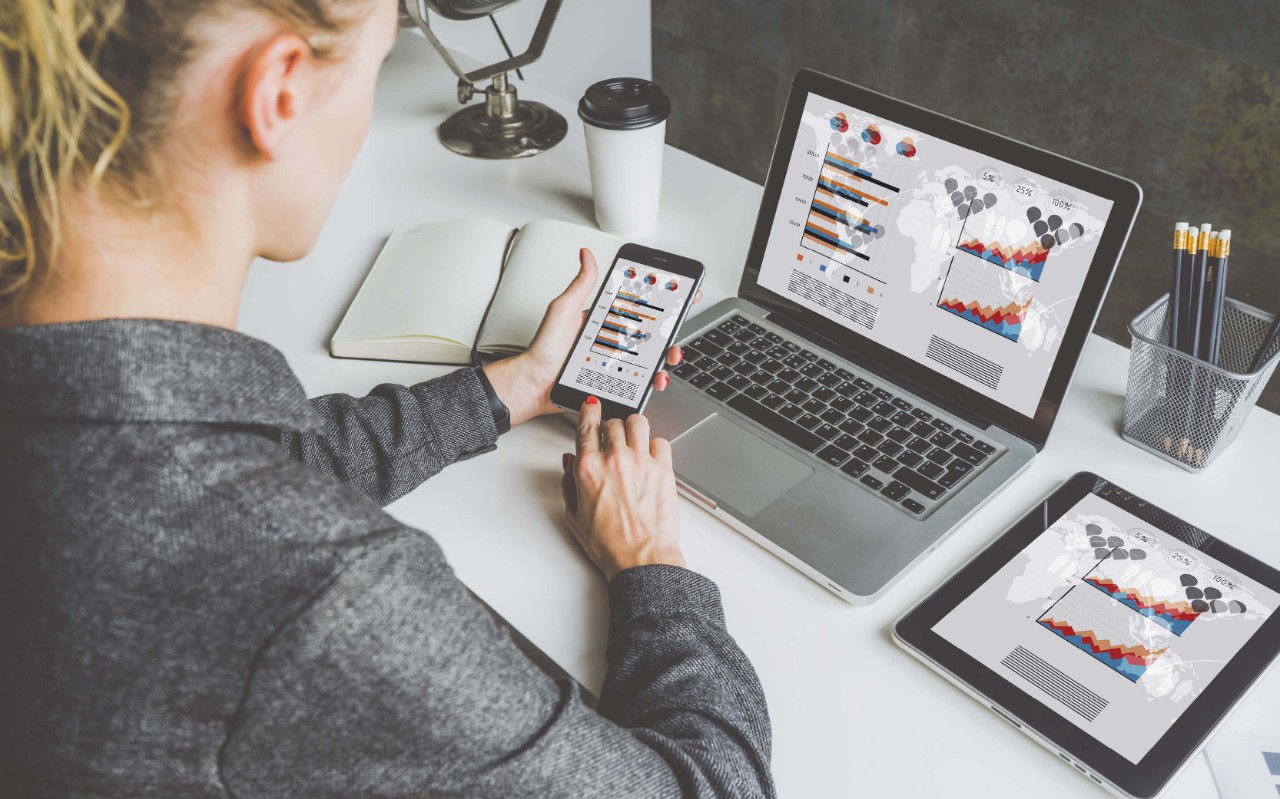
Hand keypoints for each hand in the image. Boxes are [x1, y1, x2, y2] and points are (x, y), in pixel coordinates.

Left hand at [482, 248, 700, 425]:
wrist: (535, 382)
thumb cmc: (545, 348)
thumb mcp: (564, 308)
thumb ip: (581, 284)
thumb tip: (586, 255)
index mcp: (604, 319)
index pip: (639, 305)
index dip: (662, 299)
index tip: (680, 292)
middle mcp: (613, 339)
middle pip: (652, 331)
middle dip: (672, 329)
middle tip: (676, 327)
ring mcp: (616, 361)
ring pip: (652, 357)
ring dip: (667, 355)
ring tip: (669, 355)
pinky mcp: (616, 381)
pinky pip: (640, 380)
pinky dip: (653, 379)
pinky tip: (655, 378)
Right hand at [560, 396, 684, 579]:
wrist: (642, 560)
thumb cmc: (610, 545)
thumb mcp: (574, 516)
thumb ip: (568, 483)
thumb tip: (569, 462)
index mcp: (588, 468)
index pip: (587, 425)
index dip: (589, 410)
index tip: (591, 405)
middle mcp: (614, 459)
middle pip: (613, 422)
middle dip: (611, 427)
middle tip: (613, 439)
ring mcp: (641, 462)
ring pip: (638, 423)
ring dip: (633, 428)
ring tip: (633, 440)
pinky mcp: (663, 469)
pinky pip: (661, 442)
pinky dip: (655, 446)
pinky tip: (650, 458)